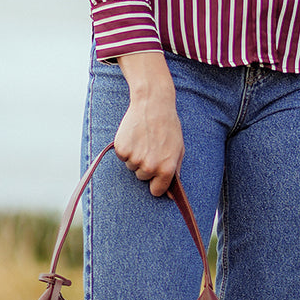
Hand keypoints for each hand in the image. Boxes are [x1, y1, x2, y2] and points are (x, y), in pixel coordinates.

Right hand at [114, 51, 184, 196]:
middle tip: (150, 146)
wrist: (153, 104)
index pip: (156, 191)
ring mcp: (134, 159)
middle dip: (145, 165)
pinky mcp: (121, 150)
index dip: (155, 182)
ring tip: (143, 139)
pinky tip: (134, 135)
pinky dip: (126, 148)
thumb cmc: (168, 127)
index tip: (155, 173)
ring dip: (135, 156)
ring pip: (131, 166)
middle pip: (142, 177)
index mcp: (166, 169)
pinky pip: (122, 156)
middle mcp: (150, 167)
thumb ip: (175, 171)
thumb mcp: (178, 149)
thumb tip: (170, 194)